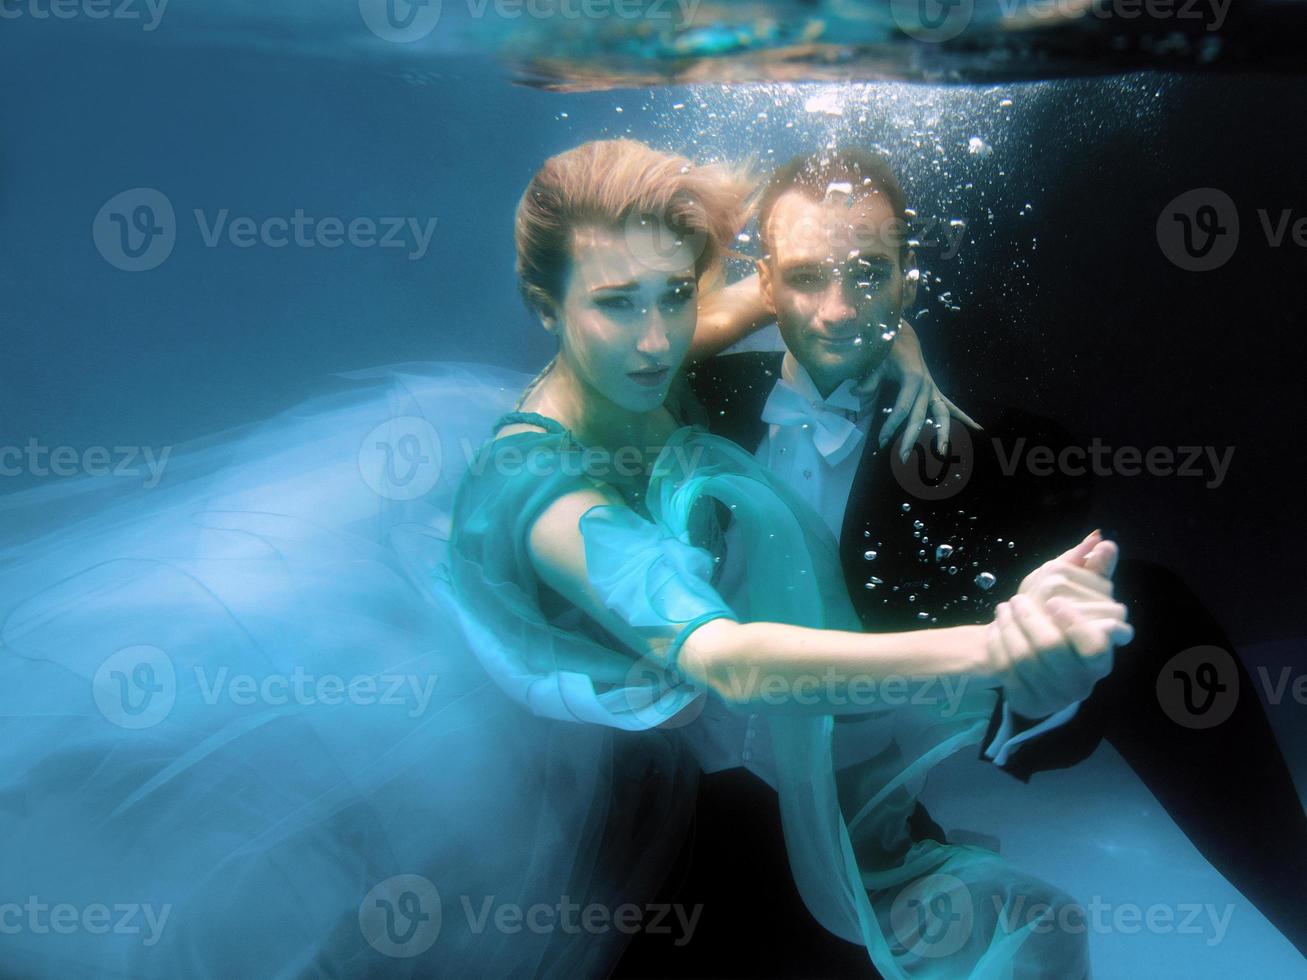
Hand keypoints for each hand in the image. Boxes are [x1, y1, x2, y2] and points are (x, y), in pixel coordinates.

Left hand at [854, 318, 979, 462]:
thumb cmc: (890, 351)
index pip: (902, 409)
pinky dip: (964, 418)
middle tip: (903, 458)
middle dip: (911, 439)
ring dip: (943, 434)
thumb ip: (869, 380)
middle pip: (920, 417)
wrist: (905, 338)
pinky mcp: (936, 392)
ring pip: (942, 415)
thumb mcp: (877, 363)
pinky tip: (977, 428)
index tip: (882, 442)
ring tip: (942, 453)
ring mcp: (933, 390)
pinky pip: (952, 407)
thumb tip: (857, 392)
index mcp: (912, 380)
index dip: (891, 426)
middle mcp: (926, 387)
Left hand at [986, 531, 1133, 718]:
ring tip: (1004, 607)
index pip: (1094, 647)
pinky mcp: (1029, 702)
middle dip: (1030, 618)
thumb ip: (1092, 571)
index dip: (1074, 623)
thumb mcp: (1076, 594)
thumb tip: (1103, 543)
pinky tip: (996, 627)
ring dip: (1010, 628)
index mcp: (1100, 658)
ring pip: (1026, 660)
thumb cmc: (1056, 620)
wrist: (1026, 656)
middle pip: (1052, 649)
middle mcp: (1082, 682)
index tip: (1053, 600)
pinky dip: (998, 643)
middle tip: (1016, 599)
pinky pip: (1007, 671)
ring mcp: (1055, 696)